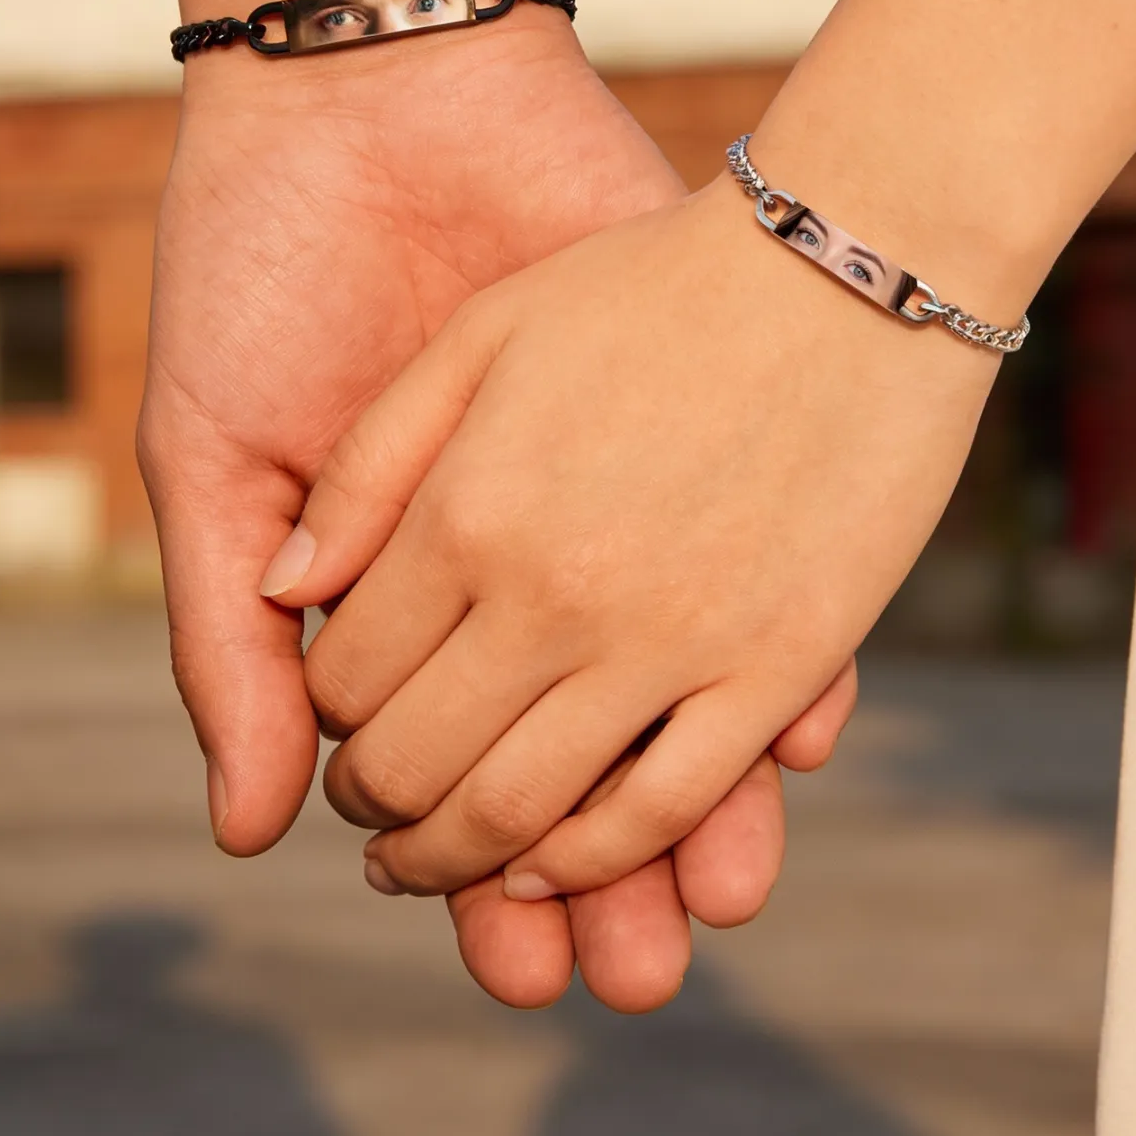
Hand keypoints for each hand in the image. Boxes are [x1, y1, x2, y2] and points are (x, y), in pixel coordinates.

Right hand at [138, 19, 851, 1007]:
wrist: (375, 102)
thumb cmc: (262, 281)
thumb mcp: (218, 466)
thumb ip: (230, 650)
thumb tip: (250, 829)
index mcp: (404, 598)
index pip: (454, 769)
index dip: (477, 868)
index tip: (516, 954)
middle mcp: (517, 571)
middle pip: (571, 755)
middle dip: (596, 873)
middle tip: (629, 975)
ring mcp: (609, 507)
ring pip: (670, 687)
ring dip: (696, 799)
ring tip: (719, 897)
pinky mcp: (682, 431)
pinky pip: (750, 561)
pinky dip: (775, 649)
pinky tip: (787, 734)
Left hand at [279, 182, 993, 901]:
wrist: (850, 262)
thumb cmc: (654, 286)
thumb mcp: (483, 332)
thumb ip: (369, 466)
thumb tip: (284, 593)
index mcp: (469, 512)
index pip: (348, 675)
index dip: (328, 716)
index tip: (342, 717)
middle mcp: (556, 595)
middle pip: (416, 763)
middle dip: (372, 805)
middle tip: (367, 811)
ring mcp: (672, 642)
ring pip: (523, 812)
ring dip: (455, 862)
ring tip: (429, 868)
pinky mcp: (775, 671)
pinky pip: (661, 808)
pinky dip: (589, 859)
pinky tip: (546, 873)